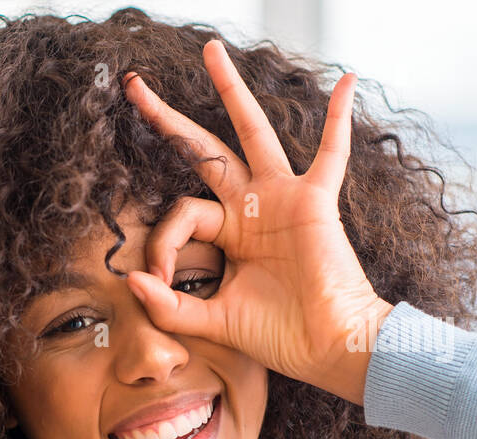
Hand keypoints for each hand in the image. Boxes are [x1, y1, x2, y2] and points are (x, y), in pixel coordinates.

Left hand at [122, 39, 393, 404]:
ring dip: (231, 91)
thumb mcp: (211, 322)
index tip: (158, 281)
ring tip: (210, 53)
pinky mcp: (314, 202)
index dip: (161, 245)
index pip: (180, 215)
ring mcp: (282, 199)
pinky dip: (338, 119)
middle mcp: (251, 207)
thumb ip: (168, 306)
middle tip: (136, 87)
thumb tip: (130, 278)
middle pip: (204, 152)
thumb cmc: (279, 336)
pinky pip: (330, 153)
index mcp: (228, 233)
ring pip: (251, 133)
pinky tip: (346, 80)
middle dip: (169, 121)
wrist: (328, 348)